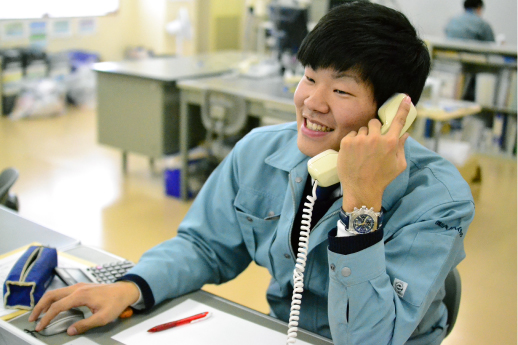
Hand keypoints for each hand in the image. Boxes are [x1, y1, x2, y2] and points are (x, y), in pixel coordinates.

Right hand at [29, 281, 139, 335]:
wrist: (125, 290)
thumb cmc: (116, 302)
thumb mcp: (102, 318)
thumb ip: (85, 324)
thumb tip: (70, 330)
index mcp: (80, 295)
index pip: (57, 306)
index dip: (46, 318)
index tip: (40, 326)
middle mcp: (77, 288)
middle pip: (51, 295)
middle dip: (39, 307)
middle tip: (32, 318)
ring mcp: (79, 286)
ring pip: (56, 292)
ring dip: (45, 302)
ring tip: (39, 314)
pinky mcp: (81, 287)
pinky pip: (63, 292)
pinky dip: (54, 300)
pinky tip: (53, 308)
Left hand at [337, 96, 411, 211]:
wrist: (361, 189)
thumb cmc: (382, 179)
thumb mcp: (398, 165)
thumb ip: (401, 147)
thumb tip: (405, 133)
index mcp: (390, 142)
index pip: (398, 120)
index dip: (403, 108)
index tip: (406, 99)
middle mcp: (375, 138)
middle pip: (374, 122)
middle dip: (374, 129)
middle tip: (372, 142)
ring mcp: (359, 139)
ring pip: (362, 130)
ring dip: (363, 137)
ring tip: (362, 153)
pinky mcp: (346, 142)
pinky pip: (351, 135)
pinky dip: (353, 141)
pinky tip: (354, 153)